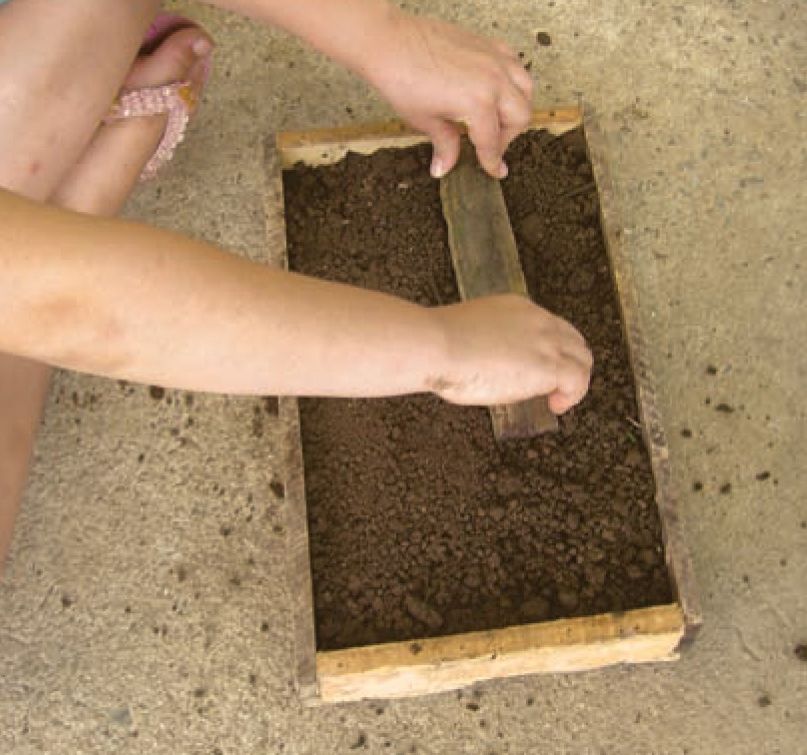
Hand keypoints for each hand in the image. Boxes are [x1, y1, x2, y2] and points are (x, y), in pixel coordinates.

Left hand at [362, 10, 532, 178]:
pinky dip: (512, 79)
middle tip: (491, 146)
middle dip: (509, 137)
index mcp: (478, 102)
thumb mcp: (425, 121)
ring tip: (498, 119)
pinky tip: (497, 88)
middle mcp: (493, 79)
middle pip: (520, 115)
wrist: (389, 43)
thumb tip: (445, 166)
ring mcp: (493, 58)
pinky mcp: (487, 44)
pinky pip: (514, 63)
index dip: (493, 161)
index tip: (495, 170)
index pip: (492, 141)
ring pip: (525, 88)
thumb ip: (445, 145)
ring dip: (516, 107)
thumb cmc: (402, 78)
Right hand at [429, 295, 591, 411]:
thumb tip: (480, 365)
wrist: (438, 345)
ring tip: (558, 398)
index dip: (550, 349)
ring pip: (582, 358)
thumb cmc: (439, 344)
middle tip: (555, 386)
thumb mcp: (466, 335)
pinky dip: (572, 395)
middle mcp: (537, 321)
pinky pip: (578, 380)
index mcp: (516, 308)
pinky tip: (556, 406)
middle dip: (569, 363)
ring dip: (575, 379)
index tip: (539, 367)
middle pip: (573, 340)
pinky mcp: (549, 366)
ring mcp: (545, 342)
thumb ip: (484, 345)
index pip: (548, 326)